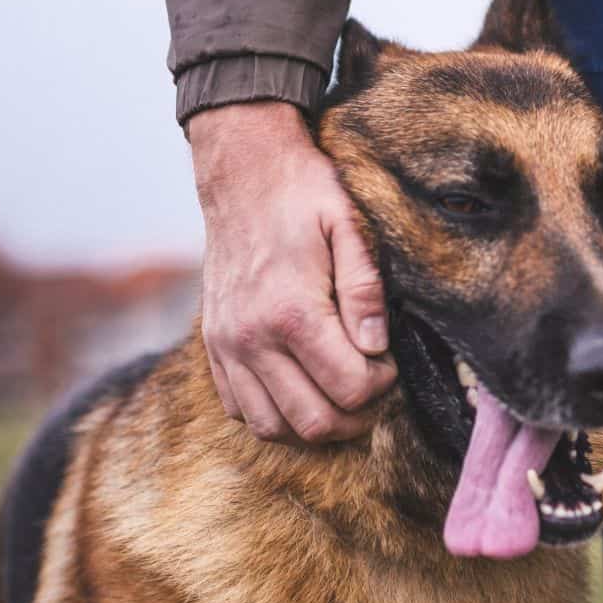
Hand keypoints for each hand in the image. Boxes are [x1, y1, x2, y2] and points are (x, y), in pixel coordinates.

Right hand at [189, 101, 394, 442]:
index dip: (382, 385)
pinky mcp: (213, 347)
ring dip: (315, 422)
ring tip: (340, 391)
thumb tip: (375, 347)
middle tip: (372, 383)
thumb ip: (365, 289)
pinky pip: (241, 410)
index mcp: (292, 312)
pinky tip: (301, 384)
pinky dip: (275, 412)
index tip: (389, 361)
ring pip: (273, 427)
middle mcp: (253, 338)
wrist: (243, 174)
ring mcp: (227, 346)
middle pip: (314, 422)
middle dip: (356, 415)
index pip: (350, 389)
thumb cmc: (303, 195)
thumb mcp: (348, 226)